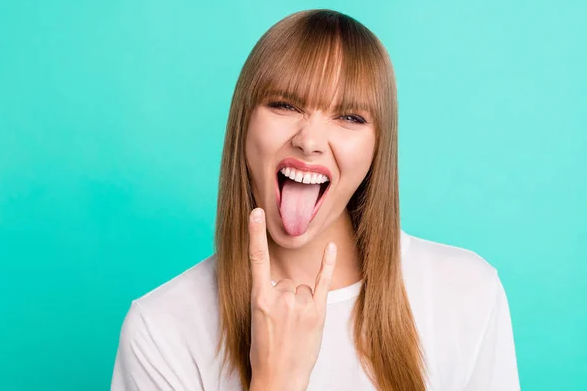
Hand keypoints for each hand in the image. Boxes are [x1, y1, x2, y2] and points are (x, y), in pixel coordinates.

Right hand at [247, 208, 336, 390]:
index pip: (256, 259)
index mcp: (259, 299)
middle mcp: (280, 298)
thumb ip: (268, 297)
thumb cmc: (264, 350)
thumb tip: (281, 284)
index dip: (255, 234)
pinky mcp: (317, 312)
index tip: (256, 212)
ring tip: (295, 327)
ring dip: (300, 303)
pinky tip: (331, 248)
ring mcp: (299, 305)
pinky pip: (323, 282)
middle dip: (285, 298)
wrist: (280, 378)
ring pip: (302, 287)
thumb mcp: (257, 320)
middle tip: (283, 323)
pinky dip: (327, 265)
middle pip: (286, 281)